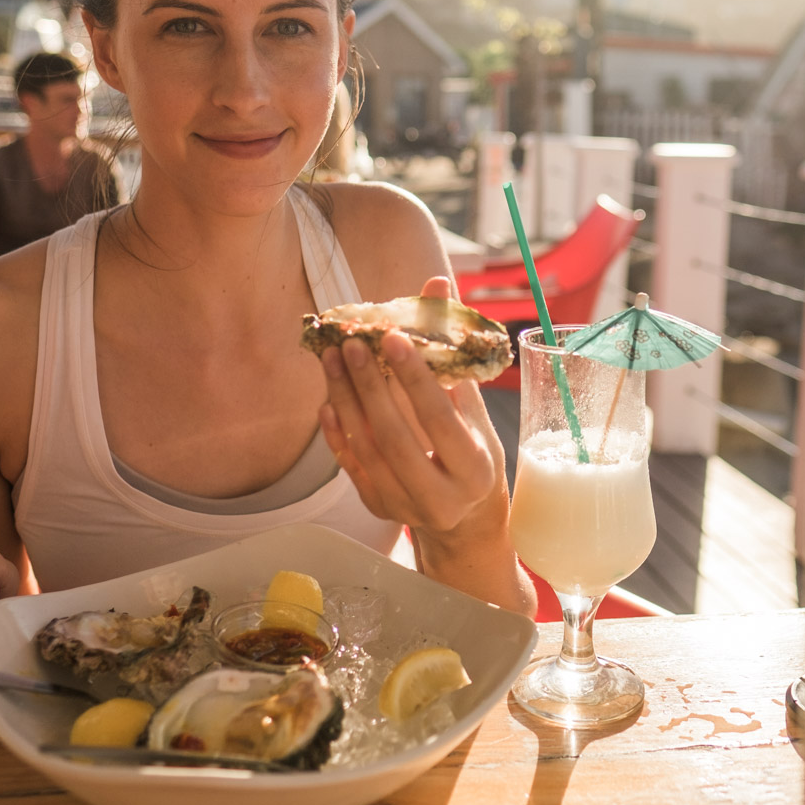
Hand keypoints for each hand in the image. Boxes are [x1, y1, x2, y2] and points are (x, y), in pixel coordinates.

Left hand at [318, 276, 507, 538]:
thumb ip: (454, 353)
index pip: (440, 419)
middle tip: (351, 342)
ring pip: (367, 451)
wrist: (464, 517)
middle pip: (396, 437)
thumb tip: (436, 286)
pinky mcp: (379, 509)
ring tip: (332, 358)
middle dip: (369, 386)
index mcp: (474, 467)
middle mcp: (441, 496)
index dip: (414, 376)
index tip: (391, 335)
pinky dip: (337, 433)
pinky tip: (329, 400)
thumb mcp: (475, 410)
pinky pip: (352, 467)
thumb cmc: (473, 452)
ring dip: (346, 401)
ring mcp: (406, 507)